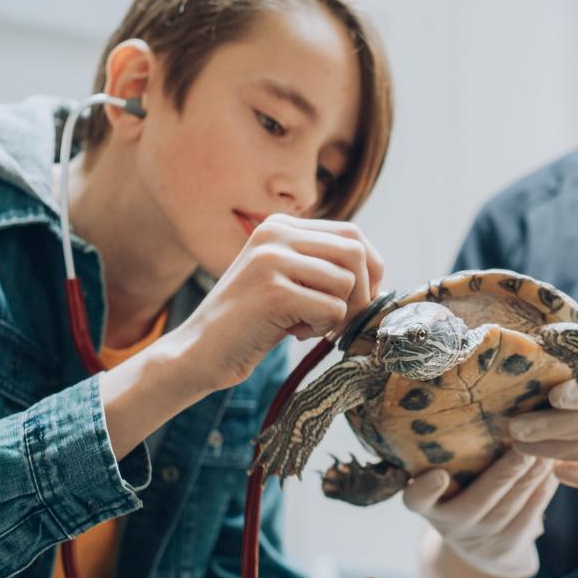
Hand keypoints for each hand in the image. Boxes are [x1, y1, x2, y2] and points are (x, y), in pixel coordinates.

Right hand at [169, 215, 383, 392]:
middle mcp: (276, 233)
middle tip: (338, 320)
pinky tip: (290, 332)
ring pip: (347, 282)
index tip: (360, 299)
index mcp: (280, 225)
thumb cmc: (250, 322)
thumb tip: (378, 276)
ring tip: (304, 324)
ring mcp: (273, 260)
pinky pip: (331, 310)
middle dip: (360, 293)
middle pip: (355, 253)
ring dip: (336, 314)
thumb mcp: (285, 279)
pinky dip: (320, 329)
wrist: (199, 351)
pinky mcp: (274, 291)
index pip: (352, 234)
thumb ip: (320, 266)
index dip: (370, 268)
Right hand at [402, 454, 557, 577]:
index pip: (417, 500)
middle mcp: (449, 526)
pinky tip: (554, 470)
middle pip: (478, 501)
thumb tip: (482, 405)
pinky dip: (543, 491)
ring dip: (531, 478)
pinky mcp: (507, 547)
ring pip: (509, 507)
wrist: (479, 546)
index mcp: (428, 506)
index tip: (440, 475)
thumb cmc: (462, 494)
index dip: (425, 490)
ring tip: (547, 452)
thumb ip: (452, 456)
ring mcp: (479, 541)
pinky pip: (529, 516)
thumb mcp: (448, 481)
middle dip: (505, 474)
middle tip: (524, 446)